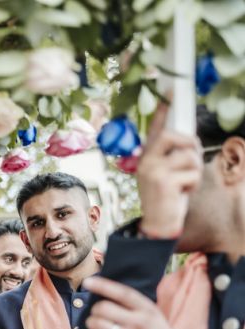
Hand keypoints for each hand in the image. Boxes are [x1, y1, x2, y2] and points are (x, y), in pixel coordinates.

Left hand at [80, 276, 180, 328]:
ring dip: (90, 323)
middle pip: (104, 308)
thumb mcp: (152, 312)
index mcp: (146, 308)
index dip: (102, 286)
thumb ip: (133, 303)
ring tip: (94, 324)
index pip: (122, 293)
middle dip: (95, 309)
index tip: (88, 282)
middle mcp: (138, 322)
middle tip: (97, 312)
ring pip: (98, 325)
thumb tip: (106, 290)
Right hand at [137, 104, 203, 239]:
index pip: (155, 129)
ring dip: (194, 172)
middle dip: (189, 144)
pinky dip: (193, 185)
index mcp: (146, 157)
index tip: (171, 90)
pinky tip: (182, 193)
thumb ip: (172, 157)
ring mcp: (153, 171)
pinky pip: (193, 174)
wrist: (156, 225)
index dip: (163, 109)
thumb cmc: (165, 198)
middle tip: (192, 158)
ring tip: (184, 184)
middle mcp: (146, 161)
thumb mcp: (164, 174)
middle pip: (173, 136)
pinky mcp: (164, 182)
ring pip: (189, 157)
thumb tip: (190, 142)